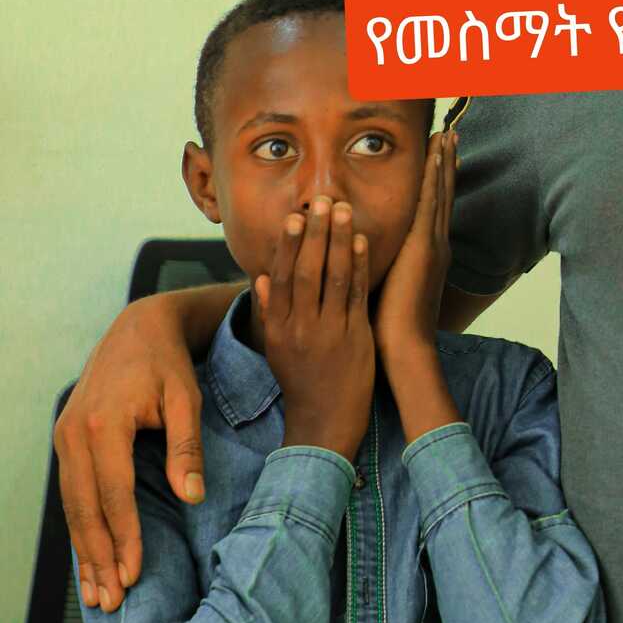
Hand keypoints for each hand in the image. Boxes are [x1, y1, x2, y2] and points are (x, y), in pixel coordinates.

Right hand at [55, 288, 224, 612]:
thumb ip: (186, 447)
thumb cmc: (167, 364)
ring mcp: (64, 437)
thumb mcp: (186, 399)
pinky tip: (89, 558)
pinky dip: (79, 528)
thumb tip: (190, 495)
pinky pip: (71, 493)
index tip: (133, 574)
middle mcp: (75, 432)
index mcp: (105, 423)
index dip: (123, 537)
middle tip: (112, 601)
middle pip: (85, 508)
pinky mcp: (65, 441)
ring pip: (72, 506)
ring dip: (84, 551)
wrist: (138, 328)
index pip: (114, 493)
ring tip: (98, 594)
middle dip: (98, 557)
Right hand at [256, 198, 374, 463]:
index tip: (293, 215)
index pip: (280, 277)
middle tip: (320, 200)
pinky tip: (361, 240)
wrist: (325, 422)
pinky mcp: (355, 338)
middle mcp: (301, 327)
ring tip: (341, 209)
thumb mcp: (277, 348)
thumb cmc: (301, 381)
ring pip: (332, 278)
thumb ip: (271, 311)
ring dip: (338, 240)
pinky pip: (357, 295)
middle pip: (305, 271)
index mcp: (279, 327)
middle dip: (313, 233)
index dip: (286, 244)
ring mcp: (329, 332)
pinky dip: (359, 266)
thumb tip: (261, 277)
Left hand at [372, 131, 456, 365]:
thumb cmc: (391, 328)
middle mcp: (436, 245)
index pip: (433, 209)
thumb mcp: (386, 288)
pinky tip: (435, 156)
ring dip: (442, 162)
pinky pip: (430, 203)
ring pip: (439, 193)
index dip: (438, 181)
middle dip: (445, 163)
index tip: (439, 156)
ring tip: (446, 135)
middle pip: (442, 194)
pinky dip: (435, 177)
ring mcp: (433, 244)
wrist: (404, 348)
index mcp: (428, 255)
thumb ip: (380, 267)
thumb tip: (361, 253)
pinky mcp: (425, 246)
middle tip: (449, 133)